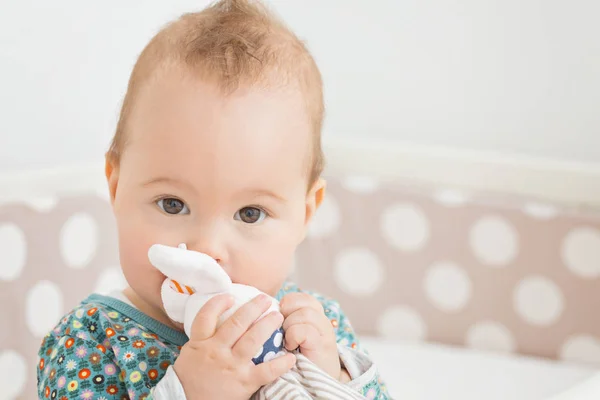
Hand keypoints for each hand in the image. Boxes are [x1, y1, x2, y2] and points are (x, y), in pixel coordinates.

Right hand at [174, 294, 295, 399]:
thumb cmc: (192, 379)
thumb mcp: (189, 355)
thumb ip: (201, 338)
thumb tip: (214, 319)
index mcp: (200, 343)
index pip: (206, 316)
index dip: (218, 303)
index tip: (230, 296)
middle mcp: (216, 351)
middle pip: (236, 323)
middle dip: (253, 308)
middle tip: (265, 298)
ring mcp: (232, 366)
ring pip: (252, 340)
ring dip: (267, 325)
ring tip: (278, 316)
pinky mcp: (244, 382)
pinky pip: (266, 371)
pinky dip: (280, 364)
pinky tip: (291, 357)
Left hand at [280, 293, 341, 379]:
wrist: (315, 383)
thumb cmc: (298, 357)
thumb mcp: (291, 333)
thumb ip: (284, 319)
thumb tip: (261, 309)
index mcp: (313, 312)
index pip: (296, 296)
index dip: (284, 305)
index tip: (280, 321)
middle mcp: (321, 318)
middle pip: (299, 301)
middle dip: (285, 315)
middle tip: (282, 331)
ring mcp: (324, 330)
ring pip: (303, 314)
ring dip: (289, 327)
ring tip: (287, 341)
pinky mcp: (322, 343)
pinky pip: (303, 330)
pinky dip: (293, 338)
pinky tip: (291, 347)